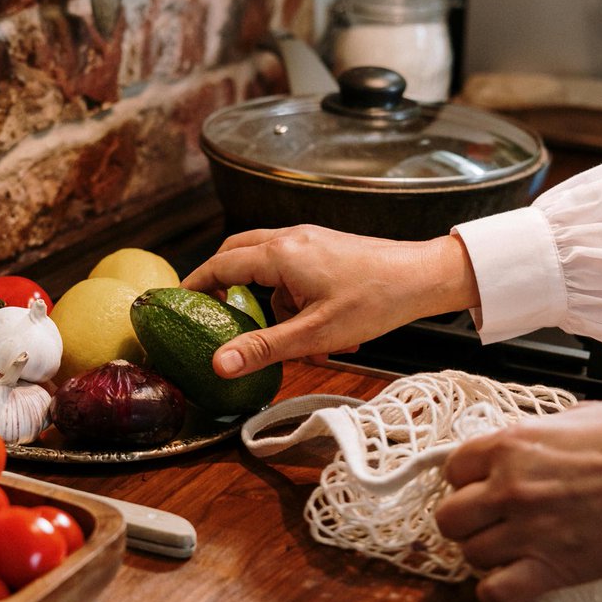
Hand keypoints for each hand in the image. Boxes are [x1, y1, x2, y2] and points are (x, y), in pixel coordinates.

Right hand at [182, 224, 477, 376]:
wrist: (424, 277)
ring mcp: (309, 240)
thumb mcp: (314, 334)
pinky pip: (293, 271)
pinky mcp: (325, 249)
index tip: (176, 301)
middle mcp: (290, 238)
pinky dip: (294, 299)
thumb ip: (263, 347)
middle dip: (224, 285)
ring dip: (271, 303)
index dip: (195, 284)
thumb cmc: (375, 301)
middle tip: (214, 314)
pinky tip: (322, 330)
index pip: (220, 264)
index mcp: (280, 253)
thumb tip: (219, 363)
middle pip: (237, 254)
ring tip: (299, 341)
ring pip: (268, 267)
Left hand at [436, 401, 601, 601]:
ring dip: (485, 554)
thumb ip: (532, 440)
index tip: (480, 486)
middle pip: (449, 517)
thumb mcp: (573, 420)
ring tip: (510, 548)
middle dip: (466, 520)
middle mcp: (508, 488)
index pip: (452, 469)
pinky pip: (495, 593)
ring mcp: (528, 531)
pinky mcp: (553, 569)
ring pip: (470, 555)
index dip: (466, 481)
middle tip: (490, 520)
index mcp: (510, 446)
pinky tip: (512, 581)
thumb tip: (516, 451)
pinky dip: (496, 592)